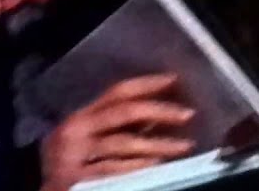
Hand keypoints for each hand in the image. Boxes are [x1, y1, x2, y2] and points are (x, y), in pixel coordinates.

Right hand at [40, 74, 195, 190]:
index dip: (146, 84)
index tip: (174, 81)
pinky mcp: (76, 178)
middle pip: (123, 111)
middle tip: (187, 114)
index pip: (117, 92)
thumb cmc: (72, 167)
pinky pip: (114, 169)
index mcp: (81, 118)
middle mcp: (76, 130)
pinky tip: (158, 165)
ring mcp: (74, 155)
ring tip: (184, 146)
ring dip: (159, 144)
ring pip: (123, 142)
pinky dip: (138, 166)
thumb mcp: (88, 142)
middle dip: (159, 111)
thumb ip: (115, 129)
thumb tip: (158, 116)